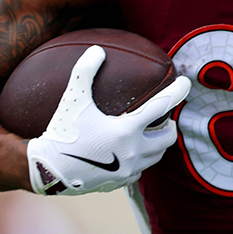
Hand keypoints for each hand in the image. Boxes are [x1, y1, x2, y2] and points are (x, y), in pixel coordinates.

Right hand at [26, 45, 191, 194]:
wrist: (46, 171)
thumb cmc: (60, 132)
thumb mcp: (72, 99)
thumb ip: (84, 72)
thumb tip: (97, 50)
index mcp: (126, 130)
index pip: (161, 106)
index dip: (177, 92)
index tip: (186, 83)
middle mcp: (133, 152)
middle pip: (167, 138)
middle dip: (170, 127)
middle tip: (165, 119)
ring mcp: (128, 170)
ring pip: (156, 157)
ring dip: (157, 145)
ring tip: (150, 134)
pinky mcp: (119, 183)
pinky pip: (138, 172)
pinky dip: (140, 161)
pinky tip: (130, 154)